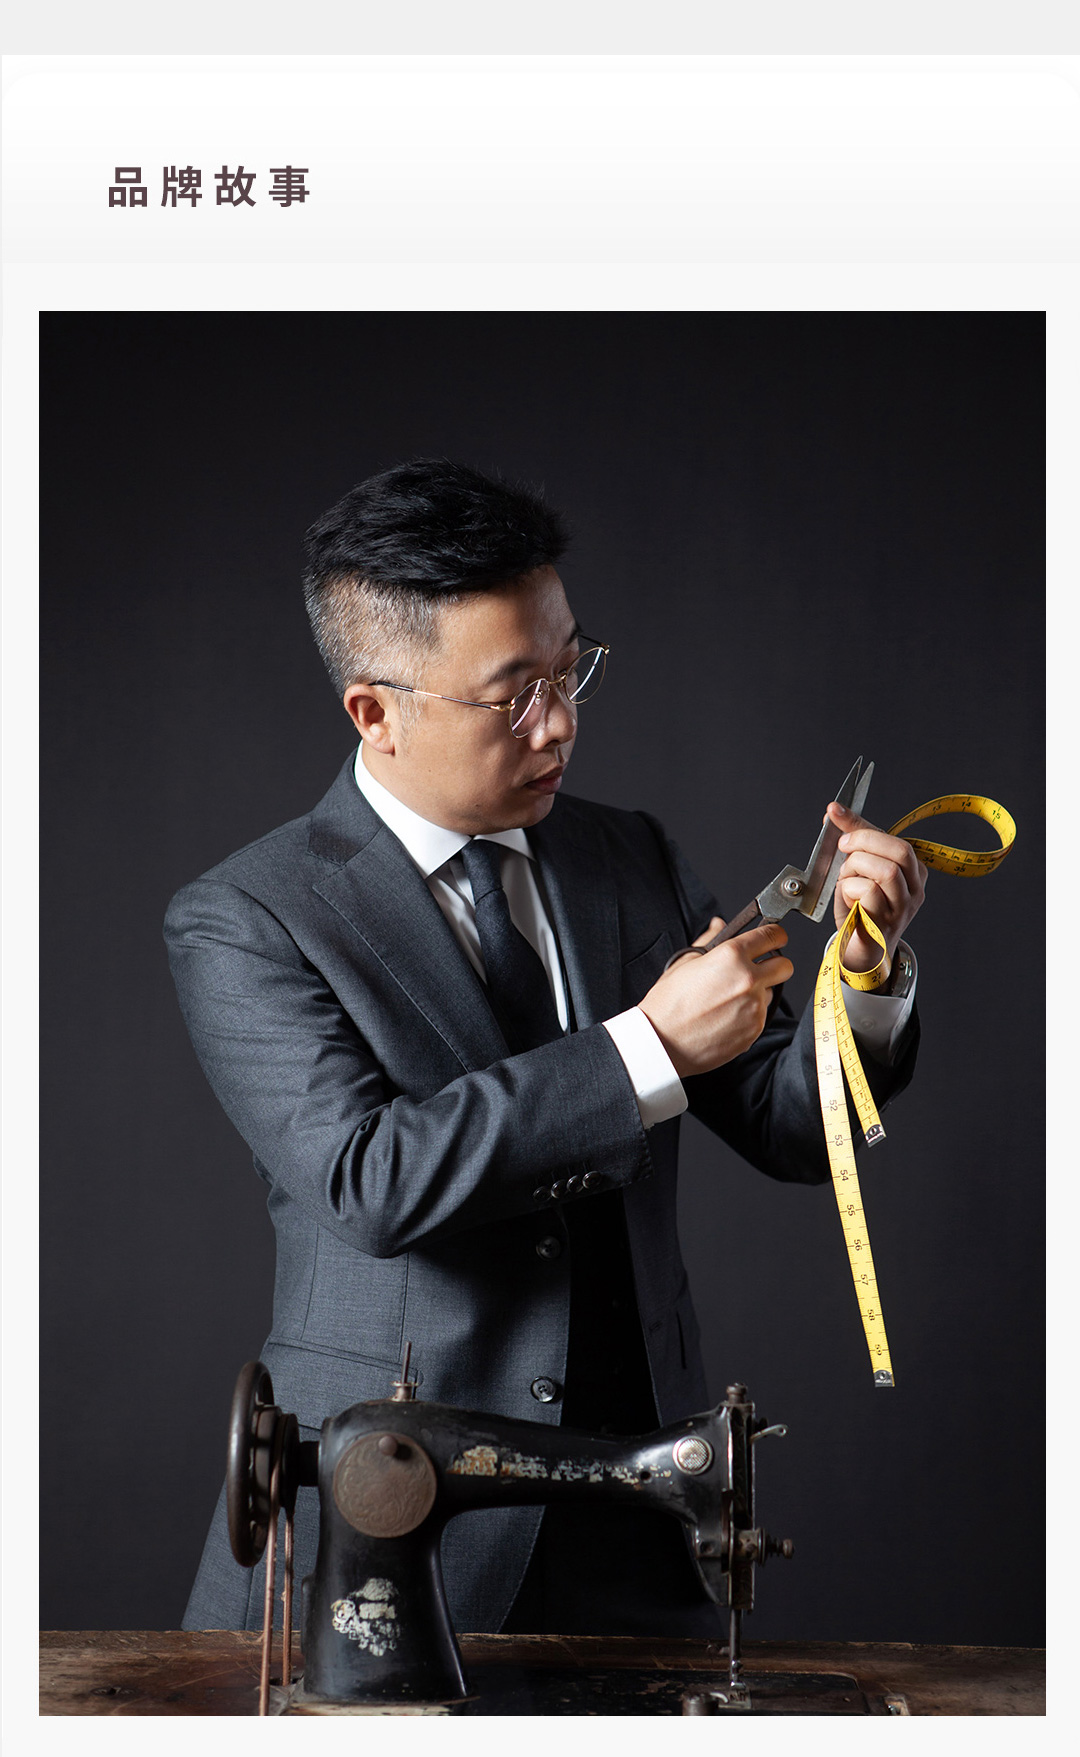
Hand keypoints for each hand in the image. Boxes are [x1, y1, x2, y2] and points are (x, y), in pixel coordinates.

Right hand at [637, 916, 794, 1078]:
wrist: (663, 1043)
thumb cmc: (668, 1003)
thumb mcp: (685, 962)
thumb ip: (710, 939)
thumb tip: (720, 925)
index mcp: (731, 956)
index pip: (773, 935)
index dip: (775, 935)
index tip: (774, 938)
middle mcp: (748, 980)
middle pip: (785, 965)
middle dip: (776, 964)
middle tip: (759, 967)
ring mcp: (754, 1007)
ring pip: (772, 992)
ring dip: (759, 991)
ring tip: (729, 998)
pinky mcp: (755, 1029)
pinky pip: (761, 1015)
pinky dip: (749, 1013)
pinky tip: (726, 1015)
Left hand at [825, 800, 927, 972]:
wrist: (860, 953)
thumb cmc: (860, 911)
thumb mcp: (856, 871)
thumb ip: (852, 843)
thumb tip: (834, 812)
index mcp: (913, 873)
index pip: (894, 839)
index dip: (862, 824)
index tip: (836, 811)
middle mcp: (914, 890)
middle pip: (899, 850)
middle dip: (864, 841)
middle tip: (842, 848)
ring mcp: (903, 909)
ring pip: (886, 871)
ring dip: (856, 868)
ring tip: (846, 878)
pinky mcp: (886, 924)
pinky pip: (869, 893)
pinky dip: (850, 889)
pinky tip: (848, 899)